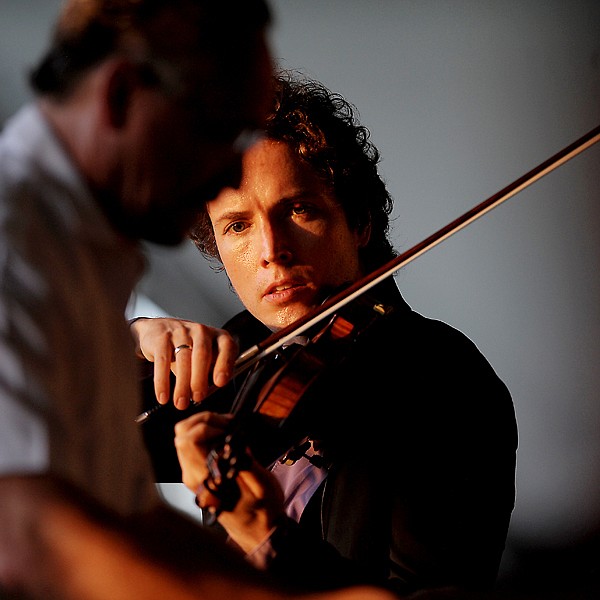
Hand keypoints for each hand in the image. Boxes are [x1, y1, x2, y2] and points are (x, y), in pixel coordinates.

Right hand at [130, 318, 238, 408]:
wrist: (160, 329)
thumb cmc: (189, 349)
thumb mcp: (205, 359)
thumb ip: (210, 374)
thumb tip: (204, 395)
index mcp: (218, 337)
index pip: (227, 347)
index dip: (225, 364)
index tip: (220, 382)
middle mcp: (202, 331)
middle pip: (202, 354)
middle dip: (200, 378)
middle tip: (198, 397)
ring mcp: (181, 332)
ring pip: (183, 358)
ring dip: (182, 384)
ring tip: (180, 403)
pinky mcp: (162, 338)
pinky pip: (162, 361)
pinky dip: (162, 381)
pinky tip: (163, 396)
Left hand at [174, 412, 284, 553]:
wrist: (256, 531)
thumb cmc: (261, 511)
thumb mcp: (262, 485)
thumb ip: (246, 460)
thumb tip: (235, 439)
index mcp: (207, 479)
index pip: (190, 441)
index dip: (207, 425)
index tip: (228, 427)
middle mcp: (194, 477)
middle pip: (181, 435)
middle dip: (202, 420)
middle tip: (226, 423)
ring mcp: (192, 476)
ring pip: (182, 438)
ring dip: (202, 425)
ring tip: (226, 427)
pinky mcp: (196, 474)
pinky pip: (190, 446)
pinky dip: (204, 434)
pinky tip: (223, 436)